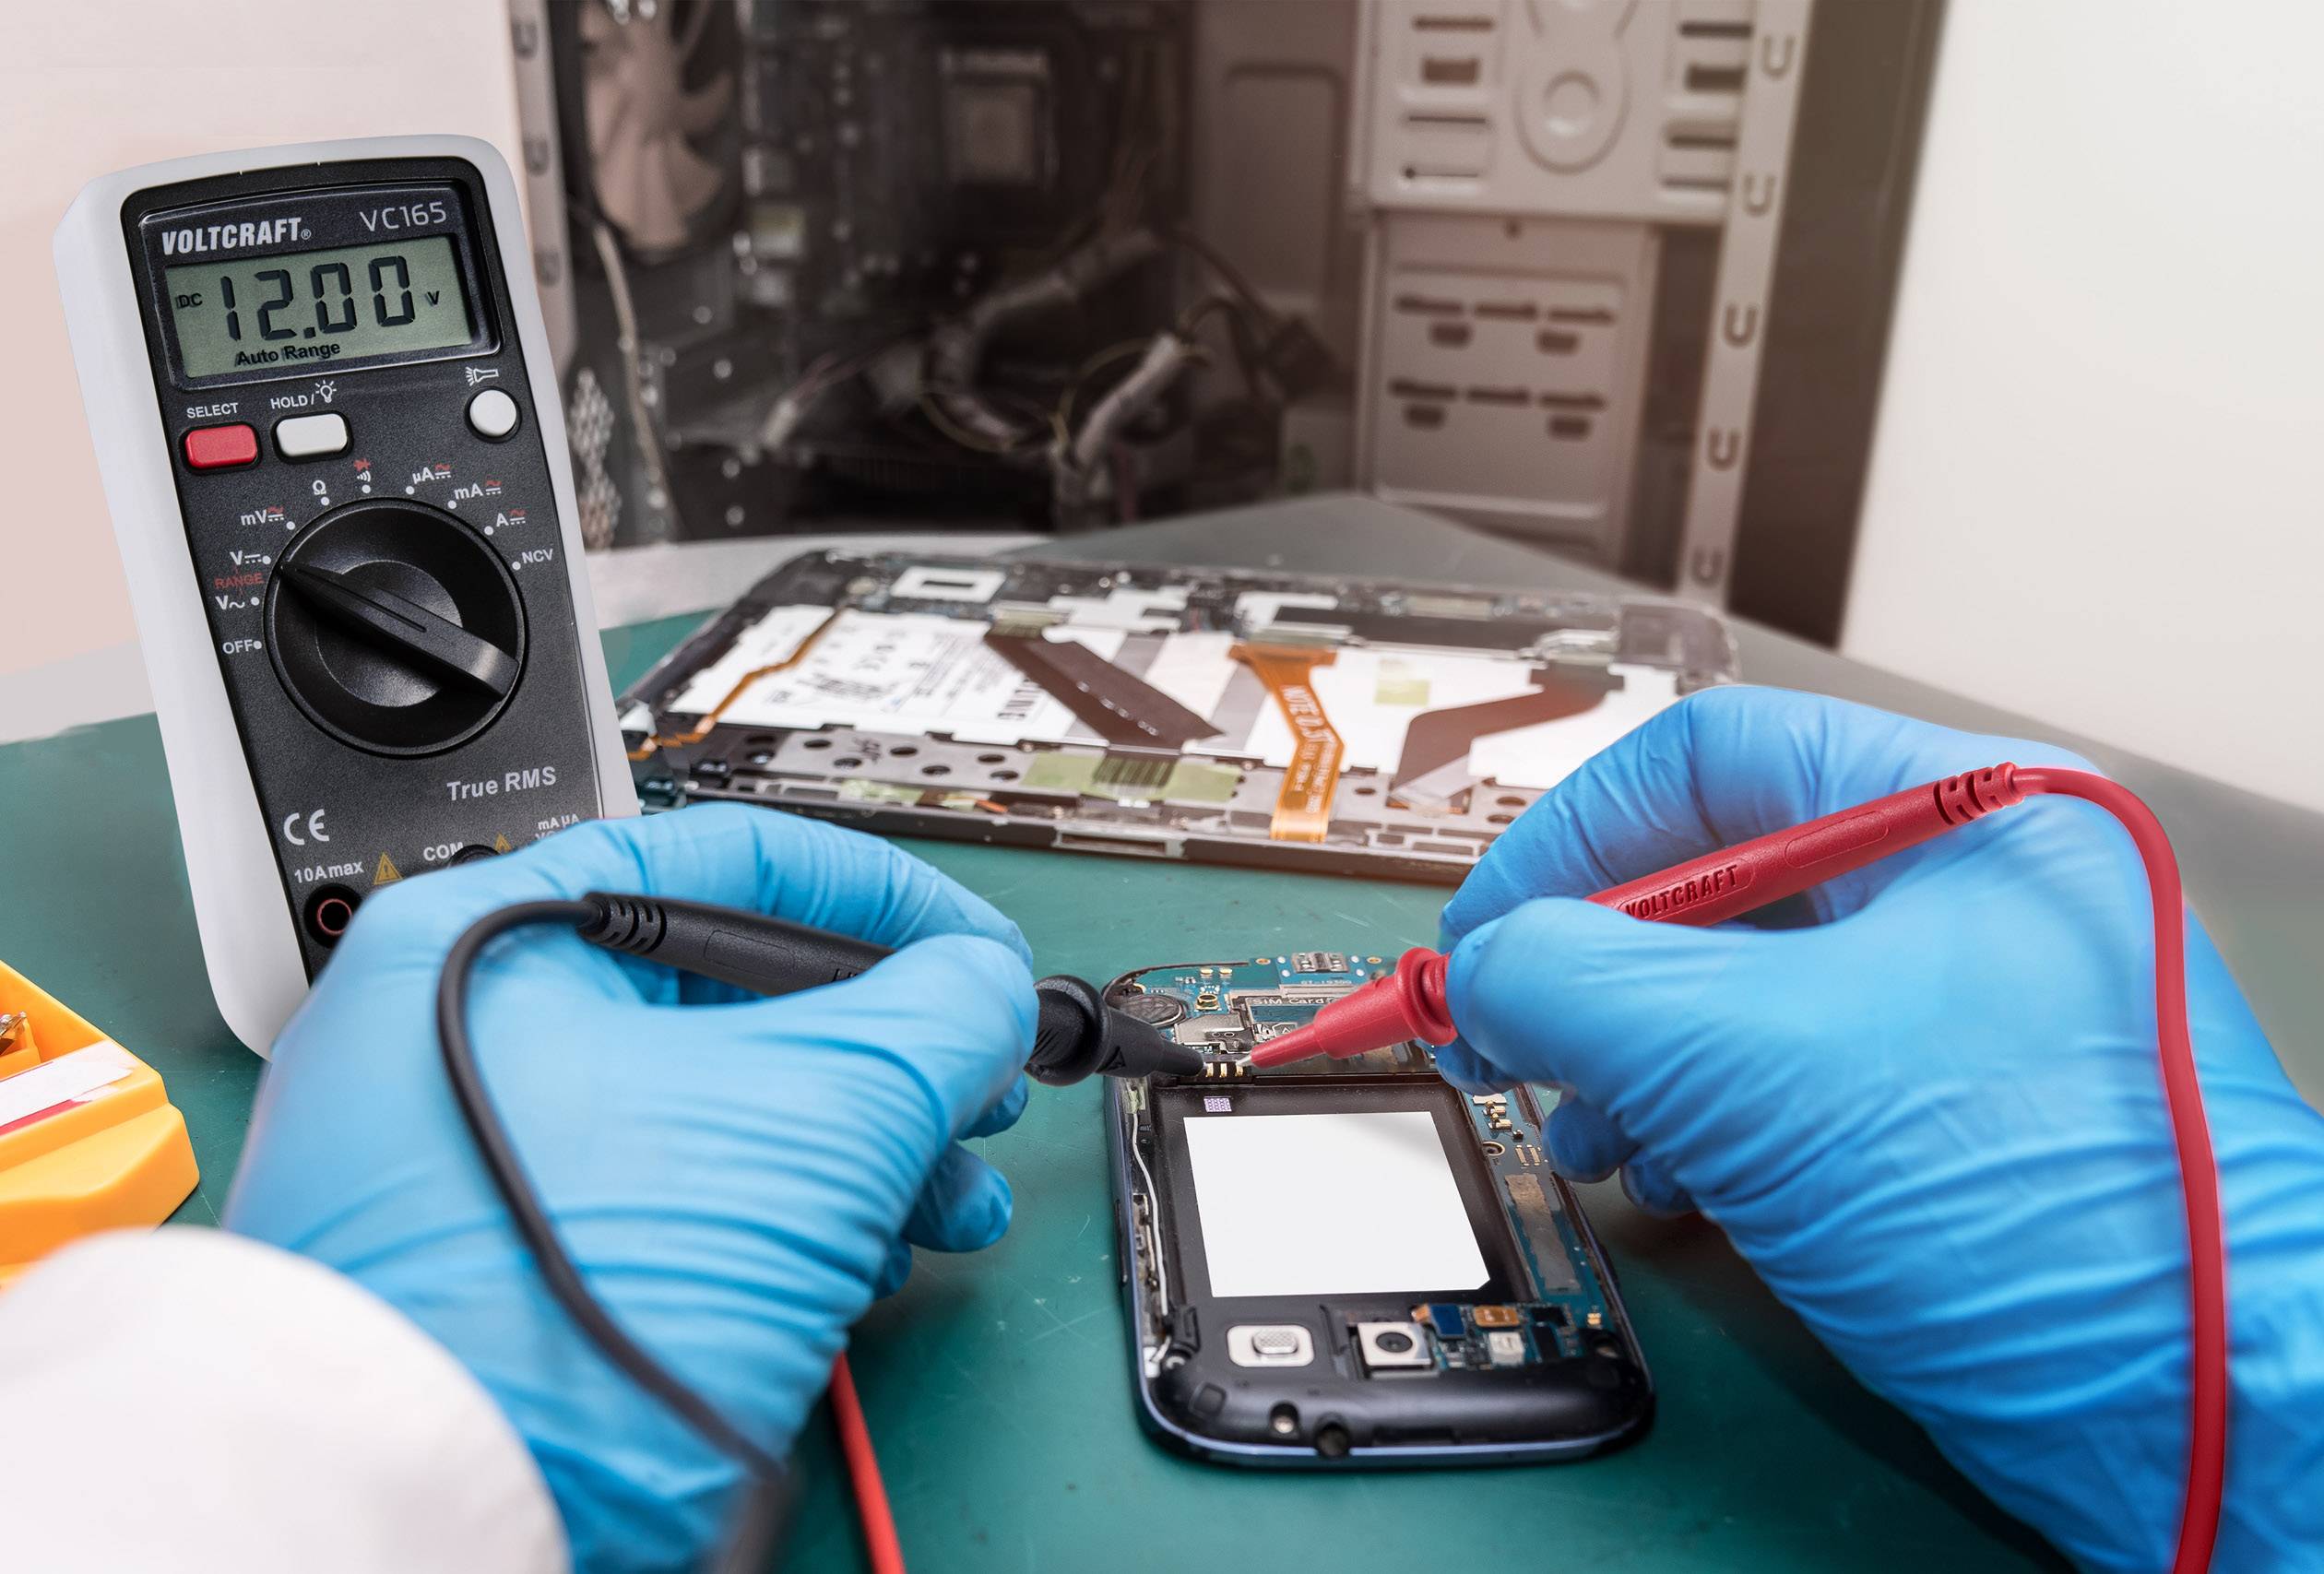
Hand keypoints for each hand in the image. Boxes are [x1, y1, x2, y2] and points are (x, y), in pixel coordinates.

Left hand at [224, 805, 1036, 1573]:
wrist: (421, 1516)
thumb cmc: (550, 1302)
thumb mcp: (814, 1115)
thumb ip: (934, 1018)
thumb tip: (985, 989)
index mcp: (499, 936)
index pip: (740, 858)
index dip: (895, 903)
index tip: (980, 957)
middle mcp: (466, 1032)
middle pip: (737, 997)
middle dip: (892, 1053)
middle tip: (971, 1088)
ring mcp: (475, 1159)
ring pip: (716, 1109)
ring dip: (859, 1148)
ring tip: (943, 1200)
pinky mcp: (501, 1263)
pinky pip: (669, 1199)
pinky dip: (779, 1218)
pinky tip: (856, 1260)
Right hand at [1436, 687, 2323, 1571]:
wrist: (2193, 1407)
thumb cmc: (2034, 1204)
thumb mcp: (1742, 1058)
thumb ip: (1572, 981)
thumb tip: (1479, 969)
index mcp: (1959, 809)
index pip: (1707, 760)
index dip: (1569, 838)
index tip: (1487, 929)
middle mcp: (1971, 889)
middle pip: (1716, 877)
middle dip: (1596, 969)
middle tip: (1512, 1032)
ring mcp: (1969, 1007)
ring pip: (1742, 989)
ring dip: (1634, 1059)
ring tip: (1594, 1129)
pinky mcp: (1955, 1115)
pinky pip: (1787, 1079)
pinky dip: (1703, 1122)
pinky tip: (1675, 1181)